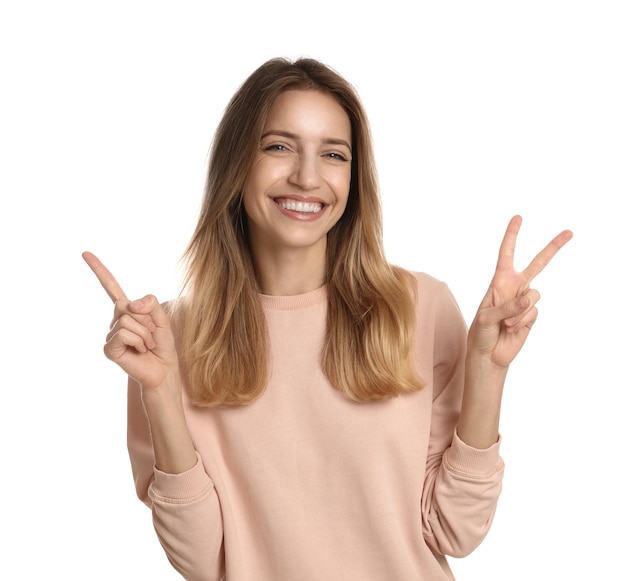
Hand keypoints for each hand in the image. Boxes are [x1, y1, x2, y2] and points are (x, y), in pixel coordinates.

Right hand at [82, 251, 178, 389]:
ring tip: (147, 345)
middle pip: (128, 304)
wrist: (164, 370)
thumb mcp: (162, 318)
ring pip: (128, 319)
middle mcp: (115, 321)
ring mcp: (111, 334)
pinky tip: (140, 351)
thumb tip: (129, 304)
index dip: (100, 270)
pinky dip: (139, 340)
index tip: (85, 253)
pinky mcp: (109, 348)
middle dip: (147, 319)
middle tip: (151, 334)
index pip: (111, 287)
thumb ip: (150, 303)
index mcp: (127, 311)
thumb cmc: (163, 346)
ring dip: (145, 333)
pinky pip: (124, 332)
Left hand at [468, 215, 572, 368]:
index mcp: (499, 281)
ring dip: (518, 311)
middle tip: (569, 232)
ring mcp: (525, 301)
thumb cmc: (481, 332)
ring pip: (533, 296)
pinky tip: (511, 329)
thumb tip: (529, 298)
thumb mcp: (486, 317)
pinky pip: (533, 312)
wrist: (488, 354)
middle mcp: (514, 287)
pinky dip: (521, 321)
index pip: (506, 254)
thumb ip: (507, 307)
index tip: (518, 218)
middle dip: (553, 248)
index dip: (512, 236)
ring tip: (504, 323)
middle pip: (538, 264)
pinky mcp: (532, 315)